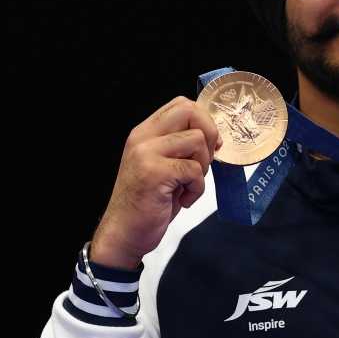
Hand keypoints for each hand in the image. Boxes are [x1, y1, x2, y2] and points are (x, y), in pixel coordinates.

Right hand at [90, 97, 221, 269]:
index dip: (203, 120)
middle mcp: (143, 138)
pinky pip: (194, 170)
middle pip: (190, 111)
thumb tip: (214, 136)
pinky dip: (196, 189)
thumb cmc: (146, 203)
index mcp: (145, 133)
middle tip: (204, 161)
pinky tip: (182, 200)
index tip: (209, 145)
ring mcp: (146, 153)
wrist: (124, 233)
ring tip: (188, 185)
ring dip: (203, 166)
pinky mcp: (154, 173)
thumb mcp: (161, 166)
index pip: (181, 104)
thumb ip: (179, 147)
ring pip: (197, 140)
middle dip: (209, 134)